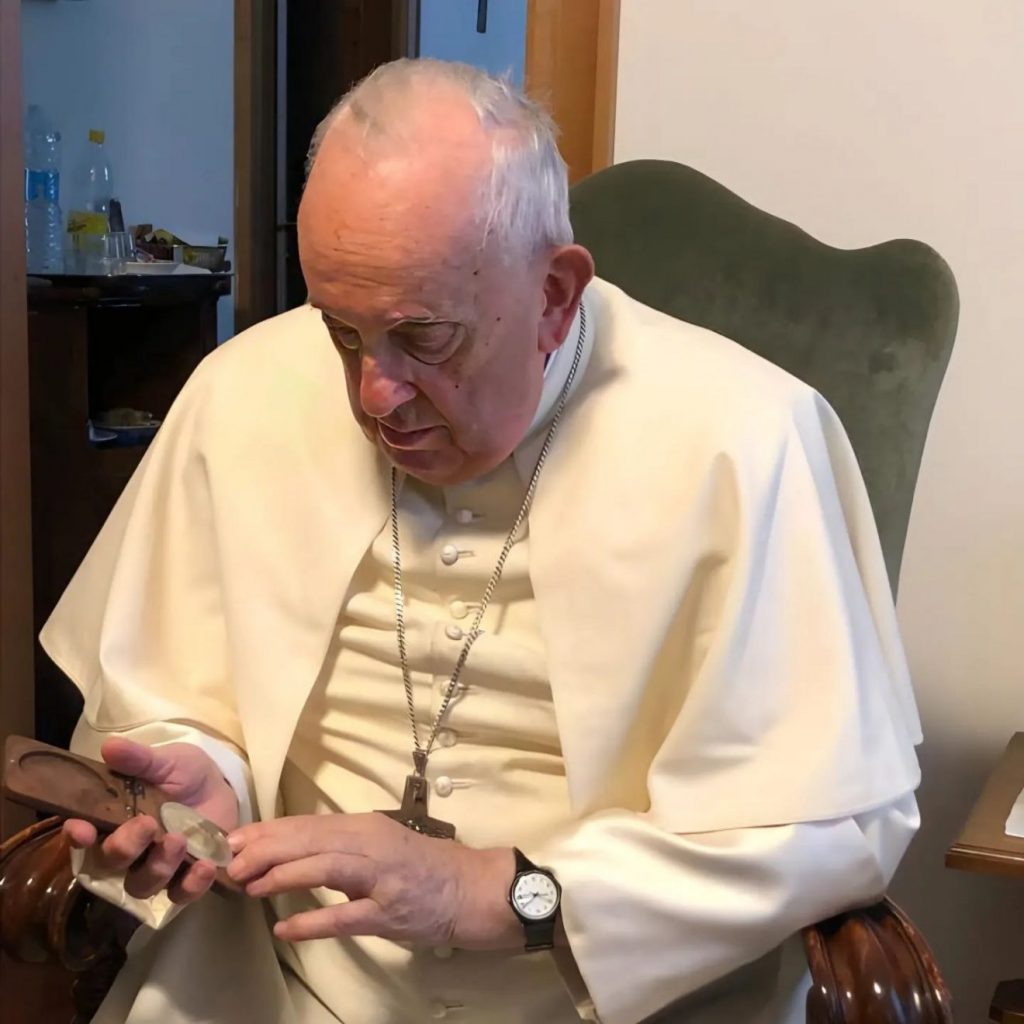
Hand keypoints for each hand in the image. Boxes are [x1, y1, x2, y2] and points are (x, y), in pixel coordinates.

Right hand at [63, 738, 238, 904]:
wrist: (222, 787)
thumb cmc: (184, 774)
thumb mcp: (166, 761)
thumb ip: (140, 759)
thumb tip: (110, 746)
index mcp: (113, 819)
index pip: (83, 836)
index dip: (78, 837)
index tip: (82, 829)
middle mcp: (127, 850)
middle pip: (110, 864)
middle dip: (124, 848)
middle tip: (147, 825)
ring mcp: (155, 868)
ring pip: (142, 885)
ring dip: (157, 867)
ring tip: (178, 840)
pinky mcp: (184, 879)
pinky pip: (180, 895)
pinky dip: (191, 885)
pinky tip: (204, 867)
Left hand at [227, 813, 518, 947]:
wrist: (472, 889)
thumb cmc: (422, 868)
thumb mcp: (379, 846)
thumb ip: (340, 848)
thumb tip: (289, 852)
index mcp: (365, 827)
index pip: (308, 825)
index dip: (268, 831)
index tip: (233, 839)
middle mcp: (371, 844)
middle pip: (311, 840)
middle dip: (266, 849)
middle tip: (229, 860)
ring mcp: (382, 877)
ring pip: (325, 868)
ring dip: (283, 874)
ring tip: (249, 884)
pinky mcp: (390, 912)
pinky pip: (345, 917)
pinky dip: (313, 921)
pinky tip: (285, 929)